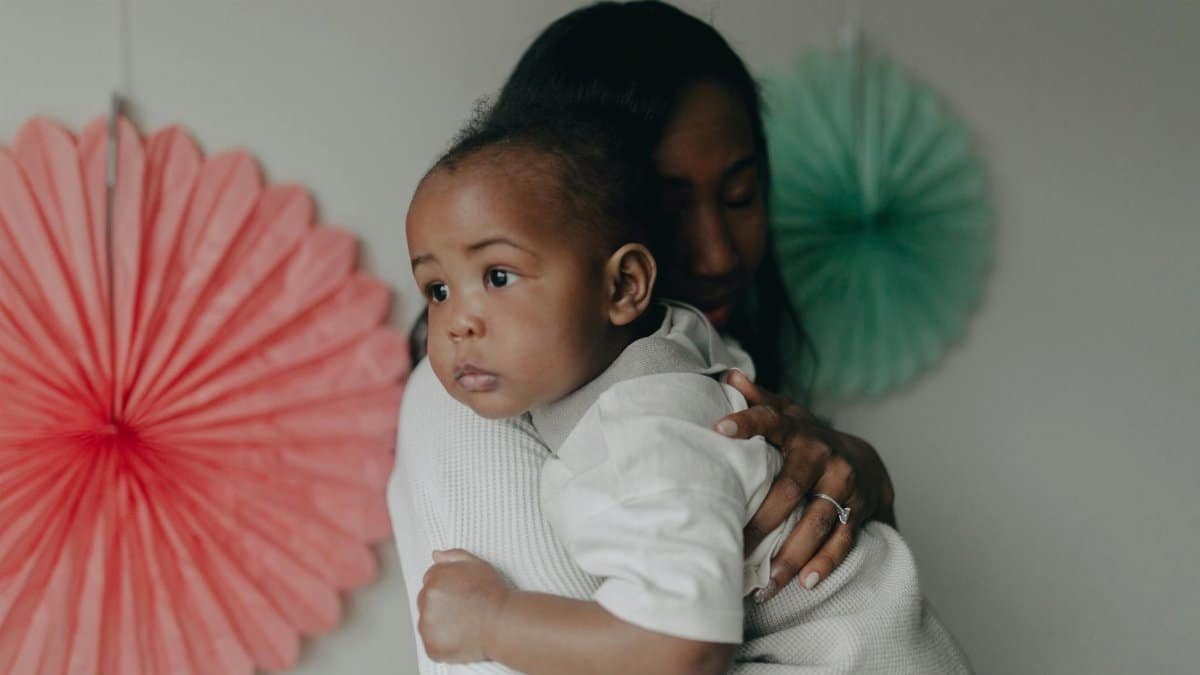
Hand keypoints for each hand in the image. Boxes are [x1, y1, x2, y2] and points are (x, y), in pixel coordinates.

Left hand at [417, 549, 510, 662]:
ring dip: (440, 625)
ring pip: (428, 624)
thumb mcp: (477, 565)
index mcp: (435, 578)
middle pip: (426, 602)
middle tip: (464, 611)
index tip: (460, 596)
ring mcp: (427, 625)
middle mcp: (426, 600)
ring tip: (464, 624)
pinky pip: (432, 645)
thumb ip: (453, 557)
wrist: (504, 622)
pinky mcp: (432, 646)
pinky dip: (443, 644)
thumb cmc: (494, 594)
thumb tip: (435, 555)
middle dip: (441, 606)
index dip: (447, 589)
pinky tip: (461, 637)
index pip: (430, 582)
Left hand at [715, 370, 895, 599]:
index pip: (769, 420)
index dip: (746, 422)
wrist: (864, 458)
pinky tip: (804, 583)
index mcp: (797, 429)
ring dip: (791, 555)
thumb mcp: (786, 415)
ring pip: (816, 521)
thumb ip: (758, 401)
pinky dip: (824, 563)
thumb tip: (729, 375)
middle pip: (790, 489)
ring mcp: (844, 483)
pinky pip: (843, 540)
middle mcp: (822, 454)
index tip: (718, 427)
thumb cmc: (806, 439)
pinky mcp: (860, 510)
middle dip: (762, 521)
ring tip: (765, 582)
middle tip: (734, 546)